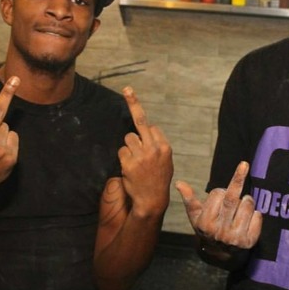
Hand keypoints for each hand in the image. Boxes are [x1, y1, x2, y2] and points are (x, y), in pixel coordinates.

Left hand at [118, 87, 172, 218]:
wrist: (152, 200)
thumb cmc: (158, 180)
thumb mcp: (166, 162)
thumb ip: (158, 146)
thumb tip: (149, 131)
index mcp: (164, 147)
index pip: (152, 127)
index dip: (147, 132)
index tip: (140, 112)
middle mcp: (153, 148)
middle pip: (140, 121)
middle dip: (133, 103)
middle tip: (127, 89)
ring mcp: (140, 155)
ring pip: (128, 138)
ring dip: (129, 147)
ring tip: (135, 162)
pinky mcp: (128, 163)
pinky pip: (122, 151)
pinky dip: (123, 158)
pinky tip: (130, 169)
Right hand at [176, 161, 261, 249]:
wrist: (220, 253)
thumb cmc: (207, 227)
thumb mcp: (196, 215)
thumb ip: (189, 199)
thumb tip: (179, 183)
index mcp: (205, 223)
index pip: (217, 194)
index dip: (219, 191)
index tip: (219, 194)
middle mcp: (220, 232)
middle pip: (232, 198)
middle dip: (239, 180)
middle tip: (245, 165)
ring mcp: (236, 238)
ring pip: (247, 205)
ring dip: (247, 199)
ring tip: (241, 204)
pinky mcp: (250, 241)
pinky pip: (258, 216)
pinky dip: (255, 213)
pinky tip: (248, 219)